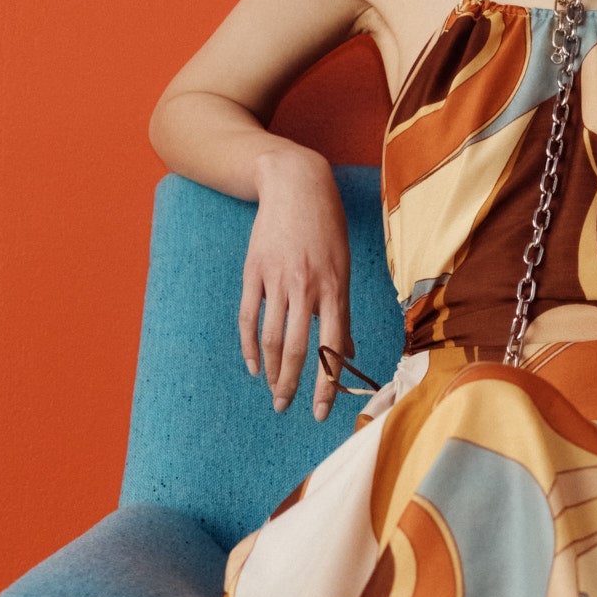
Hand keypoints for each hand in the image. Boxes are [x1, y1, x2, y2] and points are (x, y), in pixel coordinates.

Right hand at [238, 147, 353, 419]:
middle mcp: (307, 287)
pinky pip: (248, 317)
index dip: (326, 384)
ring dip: (271, 371)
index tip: (322, 411)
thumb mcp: (344, 266)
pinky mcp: (254, 272)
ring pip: (271, 338)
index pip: (331, 348)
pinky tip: (253, 365)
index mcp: (335, 288)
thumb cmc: (326, 228)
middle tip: (286, 408)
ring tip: (273, 392)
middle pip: (296, 348)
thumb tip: (348, 353)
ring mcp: (277, 279)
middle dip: (292, 385)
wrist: (295, 185)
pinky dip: (249, 345)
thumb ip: (342, 312)